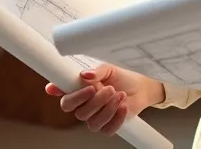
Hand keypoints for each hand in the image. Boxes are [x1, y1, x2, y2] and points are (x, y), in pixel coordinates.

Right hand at [44, 64, 164, 134]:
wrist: (141, 88)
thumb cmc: (122, 78)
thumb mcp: (109, 70)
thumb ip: (96, 72)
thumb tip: (84, 74)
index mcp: (80, 92)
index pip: (65, 98)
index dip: (59, 94)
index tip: (59, 87)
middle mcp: (85, 107)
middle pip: (78, 113)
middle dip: (94, 101)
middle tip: (106, 88)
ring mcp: (95, 119)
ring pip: (92, 122)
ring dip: (107, 107)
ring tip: (118, 94)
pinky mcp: (108, 127)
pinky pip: (107, 129)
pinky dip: (116, 117)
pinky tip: (122, 105)